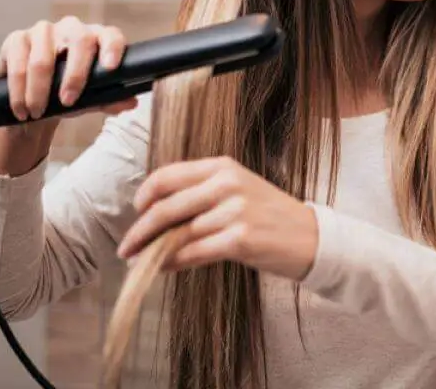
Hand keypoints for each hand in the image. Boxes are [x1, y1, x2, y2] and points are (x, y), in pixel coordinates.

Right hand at [0, 16, 137, 175]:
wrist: (33, 97)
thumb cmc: (68, 92)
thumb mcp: (90, 99)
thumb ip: (109, 100)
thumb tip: (130, 103)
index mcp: (97, 38)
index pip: (111, 35)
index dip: (112, 48)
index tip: (111, 67)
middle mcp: (72, 28)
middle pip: (80, 41)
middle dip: (75, 75)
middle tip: (68, 102)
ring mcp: (43, 30)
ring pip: (43, 59)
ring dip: (39, 91)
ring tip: (36, 113)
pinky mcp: (17, 39)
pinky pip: (17, 63)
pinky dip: (18, 90)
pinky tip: (21, 107)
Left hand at [116, 156, 318, 280]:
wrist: (309, 236)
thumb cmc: (268, 215)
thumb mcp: (237, 191)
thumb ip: (200, 195)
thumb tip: (153, 215)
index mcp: (223, 166)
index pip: (168, 175)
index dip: (145, 196)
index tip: (136, 212)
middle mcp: (227, 184)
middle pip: (166, 207)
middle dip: (139, 230)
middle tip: (126, 246)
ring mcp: (235, 211)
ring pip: (177, 234)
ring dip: (153, 252)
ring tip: (141, 261)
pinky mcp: (240, 238)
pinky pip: (192, 253)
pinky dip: (172, 263)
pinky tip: (163, 268)